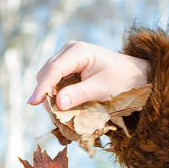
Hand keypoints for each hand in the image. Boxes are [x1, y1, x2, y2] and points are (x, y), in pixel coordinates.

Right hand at [28, 40, 150, 108]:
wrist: (134, 74)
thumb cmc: (121, 79)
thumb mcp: (102, 88)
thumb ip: (79, 94)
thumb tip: (58, 103)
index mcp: (77, 51)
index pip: (53, 70)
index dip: (42, 88)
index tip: (33, 103)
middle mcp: (69, 51)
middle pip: (47, 73)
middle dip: (45, 94)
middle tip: (52, 116)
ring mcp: (67, 58)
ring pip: (48, 78)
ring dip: (50, 96)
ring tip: (57, 115)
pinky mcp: (69, 67)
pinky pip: (56, 81)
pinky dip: (56, 94)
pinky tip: (61, 108)